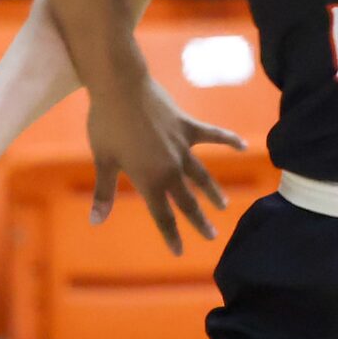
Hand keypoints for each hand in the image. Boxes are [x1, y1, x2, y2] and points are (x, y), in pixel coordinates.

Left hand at [87, 78, 246, 255]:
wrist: (120, 87)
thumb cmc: (106, 124)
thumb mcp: (103, 160)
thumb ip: (104, 193)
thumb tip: (95, 221)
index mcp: (149, 180)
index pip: (162, 216)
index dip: (171, 235)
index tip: (179, 252)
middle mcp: (170, 168)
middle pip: (187, 201)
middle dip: (199, 221)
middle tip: (212, 236)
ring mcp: (182, 146)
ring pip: (202, 175)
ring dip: (213, 191)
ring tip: (222, 205)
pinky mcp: (188, 126)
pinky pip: (212, 135)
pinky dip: (228, 140)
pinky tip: (242, 146)